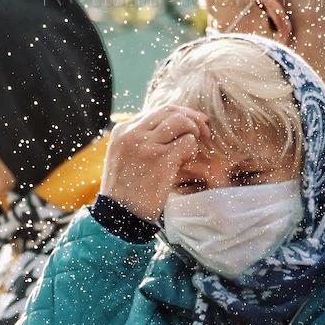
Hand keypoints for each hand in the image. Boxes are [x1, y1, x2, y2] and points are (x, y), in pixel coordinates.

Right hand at [99, 106, 210, 222]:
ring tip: (193, 148)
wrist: (119, 214)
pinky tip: (186, 161)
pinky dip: (192, 149)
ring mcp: (146, 145)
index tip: (192, 124)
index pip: (156, 111)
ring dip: (194, 131)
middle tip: (205, 130)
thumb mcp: (125, 158)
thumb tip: (168, 133)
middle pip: (169, 111)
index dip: (179, 114)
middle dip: (192, 117)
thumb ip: (141, 142)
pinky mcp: (160, 159)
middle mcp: (133, 133)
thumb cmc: (126, 191)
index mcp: (123, 130)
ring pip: (180, 121)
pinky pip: (187, 142)